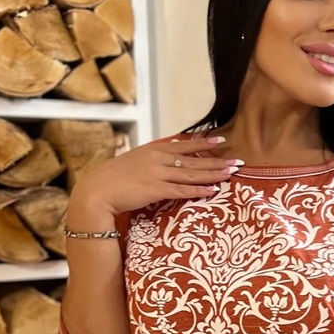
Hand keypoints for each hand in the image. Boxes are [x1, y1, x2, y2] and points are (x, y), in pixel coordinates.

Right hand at [69, 135, 243, 215]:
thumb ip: (151, 160)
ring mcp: (157, 174)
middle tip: (237, 160)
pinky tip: (213, 190)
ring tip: (231, 174)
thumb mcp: (133, 162)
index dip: (203, 144)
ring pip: (192, 174)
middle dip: (216, 160)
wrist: (96, 191)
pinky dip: (199, 190)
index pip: (183, 145)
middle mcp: (158, 159)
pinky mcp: (156, 190)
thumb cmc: (112, 179)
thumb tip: (165, 161)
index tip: (220, 141)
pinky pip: (182, 190)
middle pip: (193, 160)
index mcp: (152, 150)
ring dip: (214, 174)